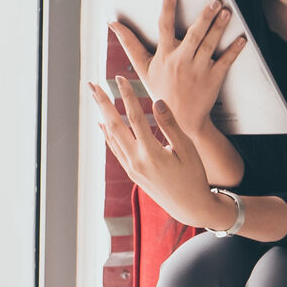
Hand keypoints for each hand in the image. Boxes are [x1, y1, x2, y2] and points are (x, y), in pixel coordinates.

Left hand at [86, 79, 223, 232]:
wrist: (191, 208)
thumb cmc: (194, 177)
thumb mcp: (187, 150)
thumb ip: (170, 125)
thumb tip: (156, 102)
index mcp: (152, 154)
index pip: (135, 117)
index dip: (127, 96)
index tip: (120, 78)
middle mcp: (137, 161)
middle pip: (114, 125)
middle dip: (103, 103)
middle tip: (92, 85)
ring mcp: (132, 168)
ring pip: (111, 137)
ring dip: (102, 115)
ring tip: (96, 99)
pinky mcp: (132, 173)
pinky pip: (115, 149)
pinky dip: (107, 134)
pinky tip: (103, 123)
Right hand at [112, 0, 245, 135]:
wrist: (180, 122)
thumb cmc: (161, 91)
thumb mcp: (142, 69)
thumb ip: (129, 44)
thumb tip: (113, 24)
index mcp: (165, 56)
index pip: (165, 28)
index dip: (168, 9)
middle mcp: (181, 61)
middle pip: (194, 35)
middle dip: (204, 16)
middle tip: (214, 1)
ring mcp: (199, 71)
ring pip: (210, 44)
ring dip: (219, 27)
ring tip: (226, 12)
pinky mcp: (213, 79)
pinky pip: (225, 62)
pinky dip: (234, 50)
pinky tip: (241, 39)